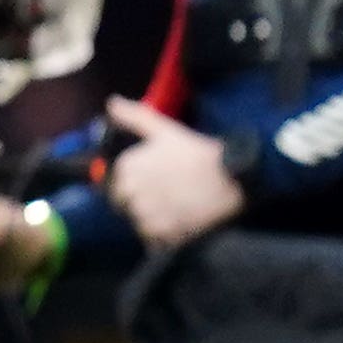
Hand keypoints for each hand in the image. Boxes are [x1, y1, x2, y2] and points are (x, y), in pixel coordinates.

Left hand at [96, 94, 244, 250]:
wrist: (231, 176)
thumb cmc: (198, 152)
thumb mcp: (165, 129)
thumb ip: (134, 117)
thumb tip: (111, 102)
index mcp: (128, 166)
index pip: (116, 186)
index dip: (136, 186)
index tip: (156, 183)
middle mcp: (132, 190)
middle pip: (126, 206)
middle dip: (143, 203)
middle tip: (170, 197)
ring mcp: (146, 213)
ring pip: (140, 223)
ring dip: (155, 220)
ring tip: (179, 208)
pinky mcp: (163, 233)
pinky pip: (153, 240)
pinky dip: (164, 236)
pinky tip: (182, 222)